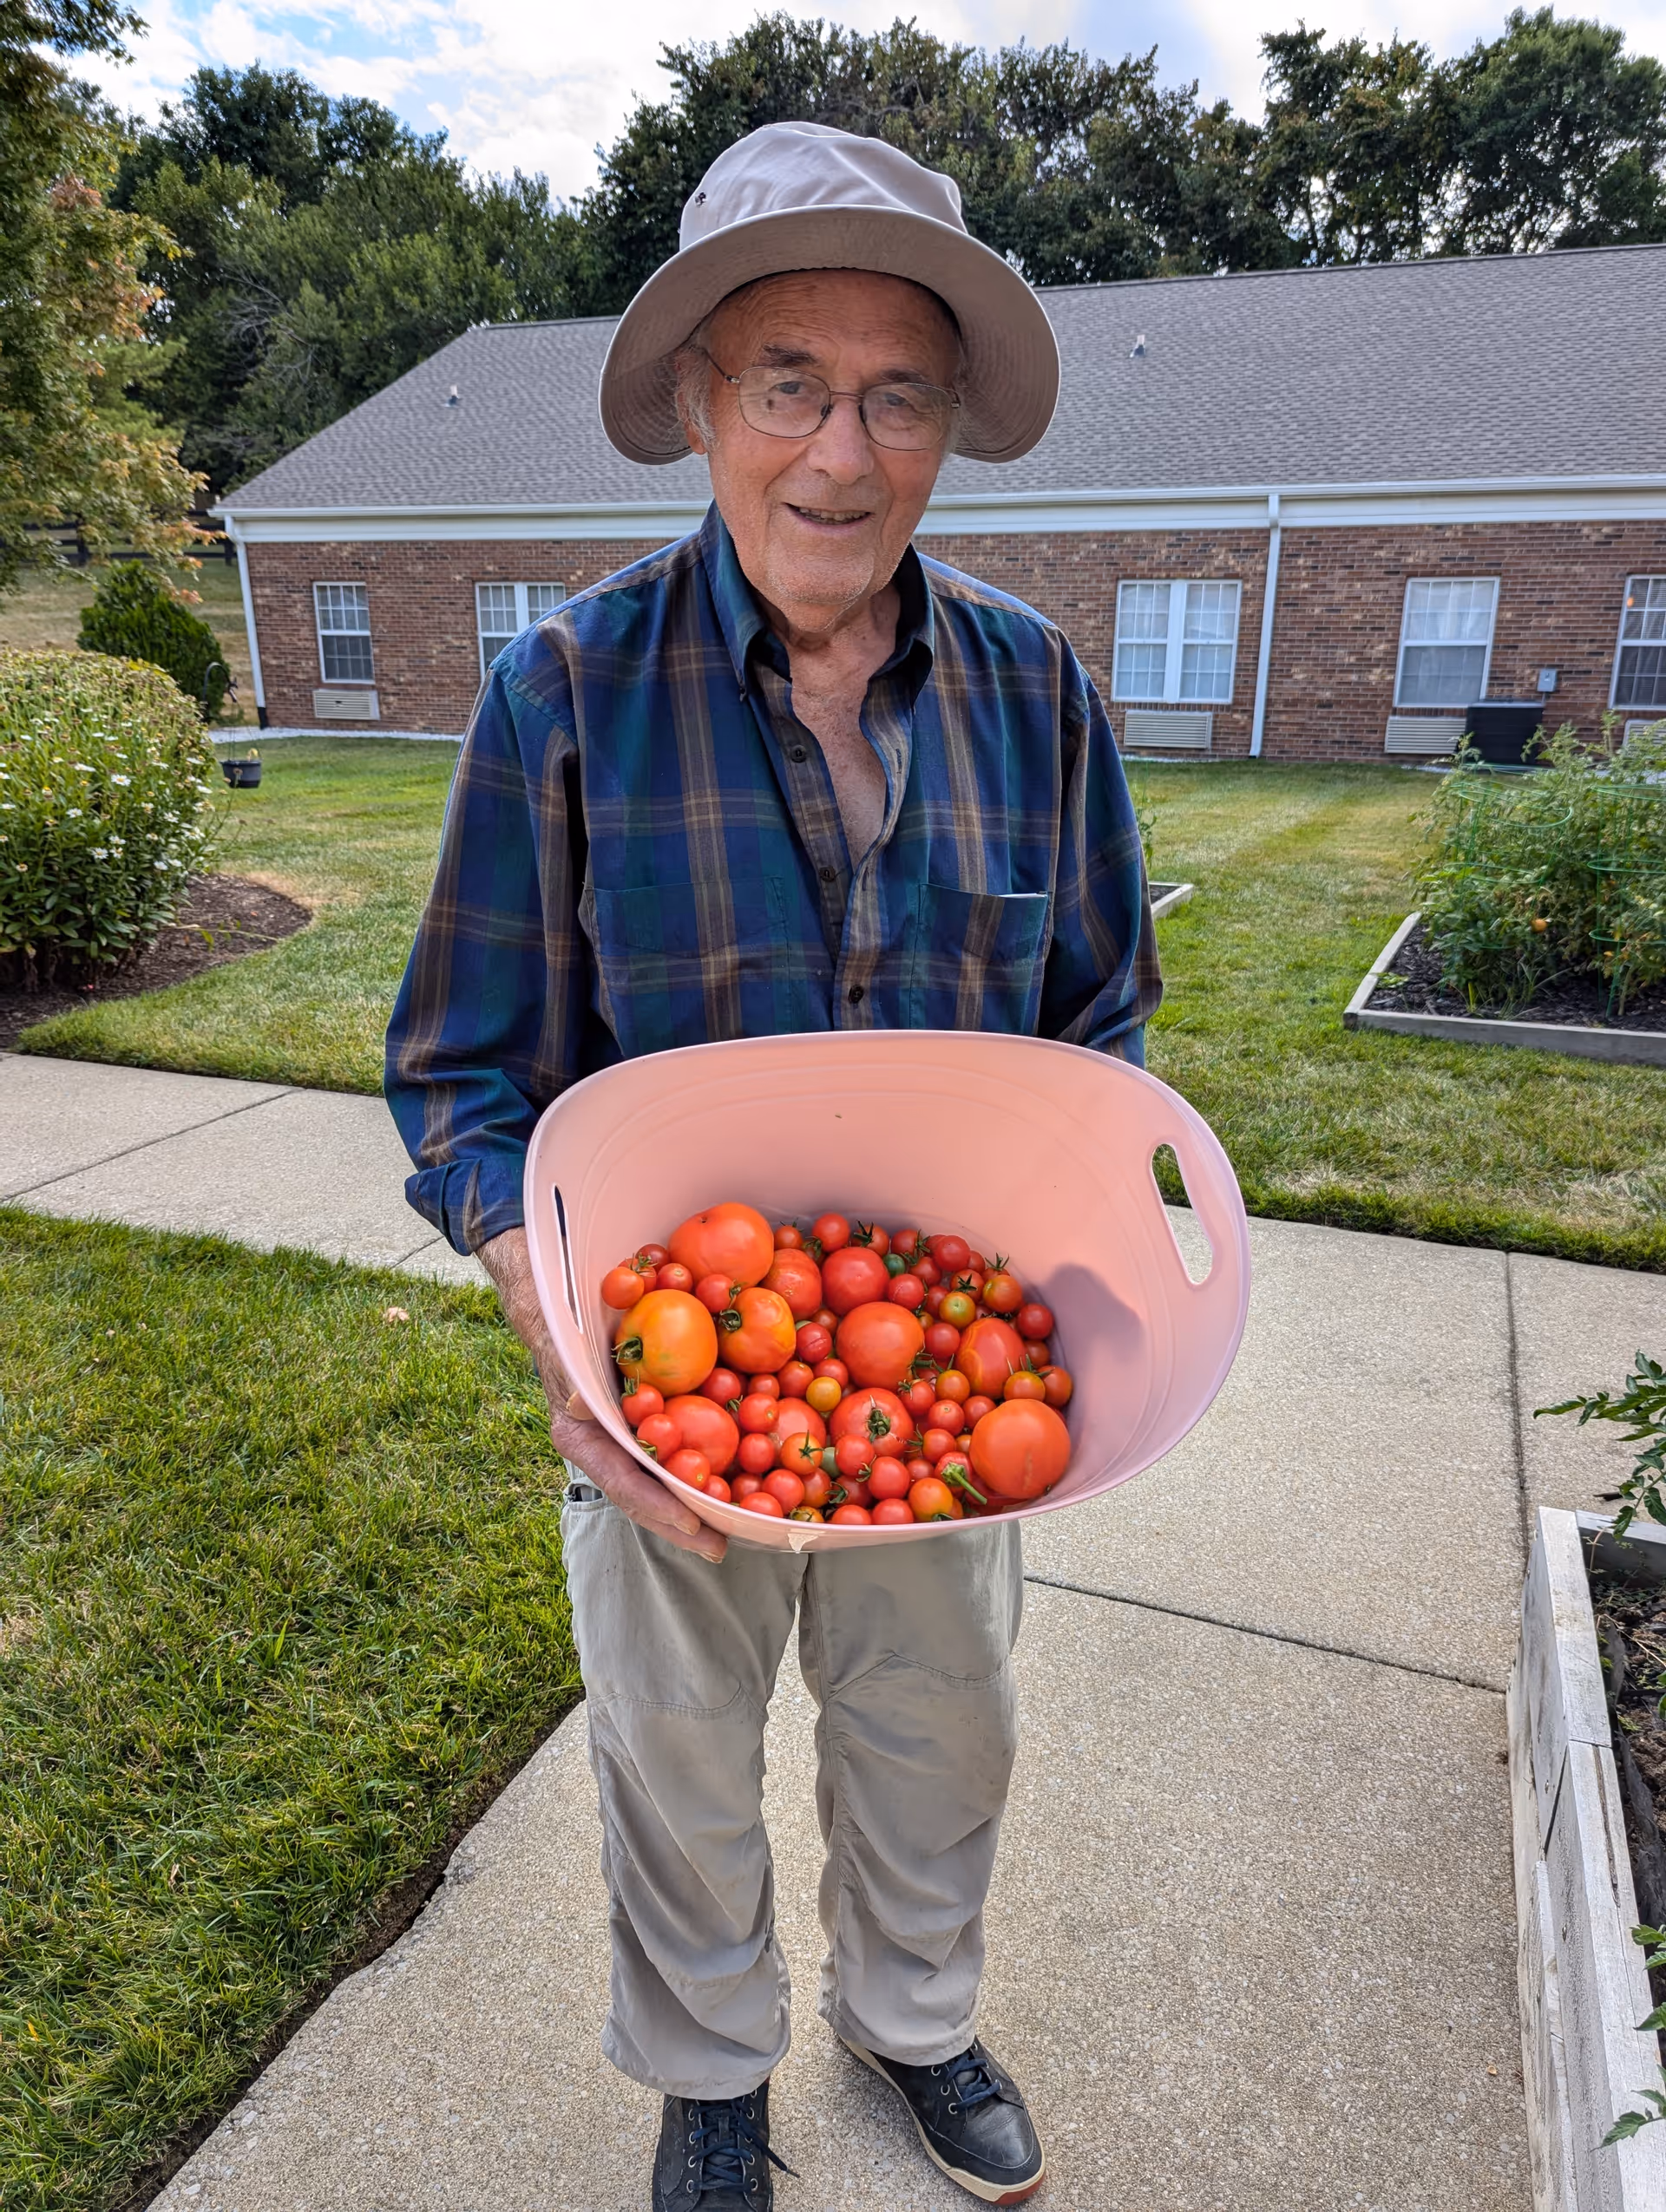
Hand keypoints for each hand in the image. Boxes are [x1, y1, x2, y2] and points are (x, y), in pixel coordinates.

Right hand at [477, 1226, 725, 1561]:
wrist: (566, 1308)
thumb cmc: (564, 1325)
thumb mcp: (563, 1344)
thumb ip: (571, 1375)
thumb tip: (577, 1403)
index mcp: (583, 1439)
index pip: (622, 1483)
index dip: (658, 1507)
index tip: (694, 1526)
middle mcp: (610, 1448)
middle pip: (651, 1496)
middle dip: (688, 1523)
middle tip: (725, 1546)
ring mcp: (635, 1439)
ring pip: (671, 1478)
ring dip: (706, 1500)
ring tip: (744, 1523)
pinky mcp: (659, 1421)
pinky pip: (688, 1444)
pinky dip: (716, 1459)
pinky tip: (752, 1469)